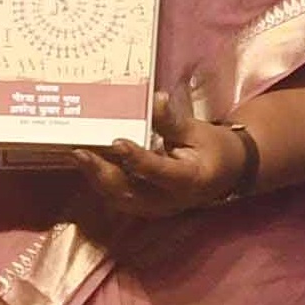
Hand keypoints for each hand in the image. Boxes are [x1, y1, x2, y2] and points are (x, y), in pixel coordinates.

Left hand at [17, 80, 267, 223]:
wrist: (226, 173)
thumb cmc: (214, 149)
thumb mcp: (198, 132)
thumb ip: (172, 121)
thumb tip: (155, 98)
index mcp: (188, 181)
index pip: (159, 172)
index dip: (137, 159)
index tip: (117, 141)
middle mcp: (168, 200)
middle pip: (129, 192)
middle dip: (102, 173)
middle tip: (80, 152)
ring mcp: (154, 206)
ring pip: (119, 198)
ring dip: (96, 178)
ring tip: (78, 156)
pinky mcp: (144, 204)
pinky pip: (118, 196)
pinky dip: (100, 181)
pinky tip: (86, 163)